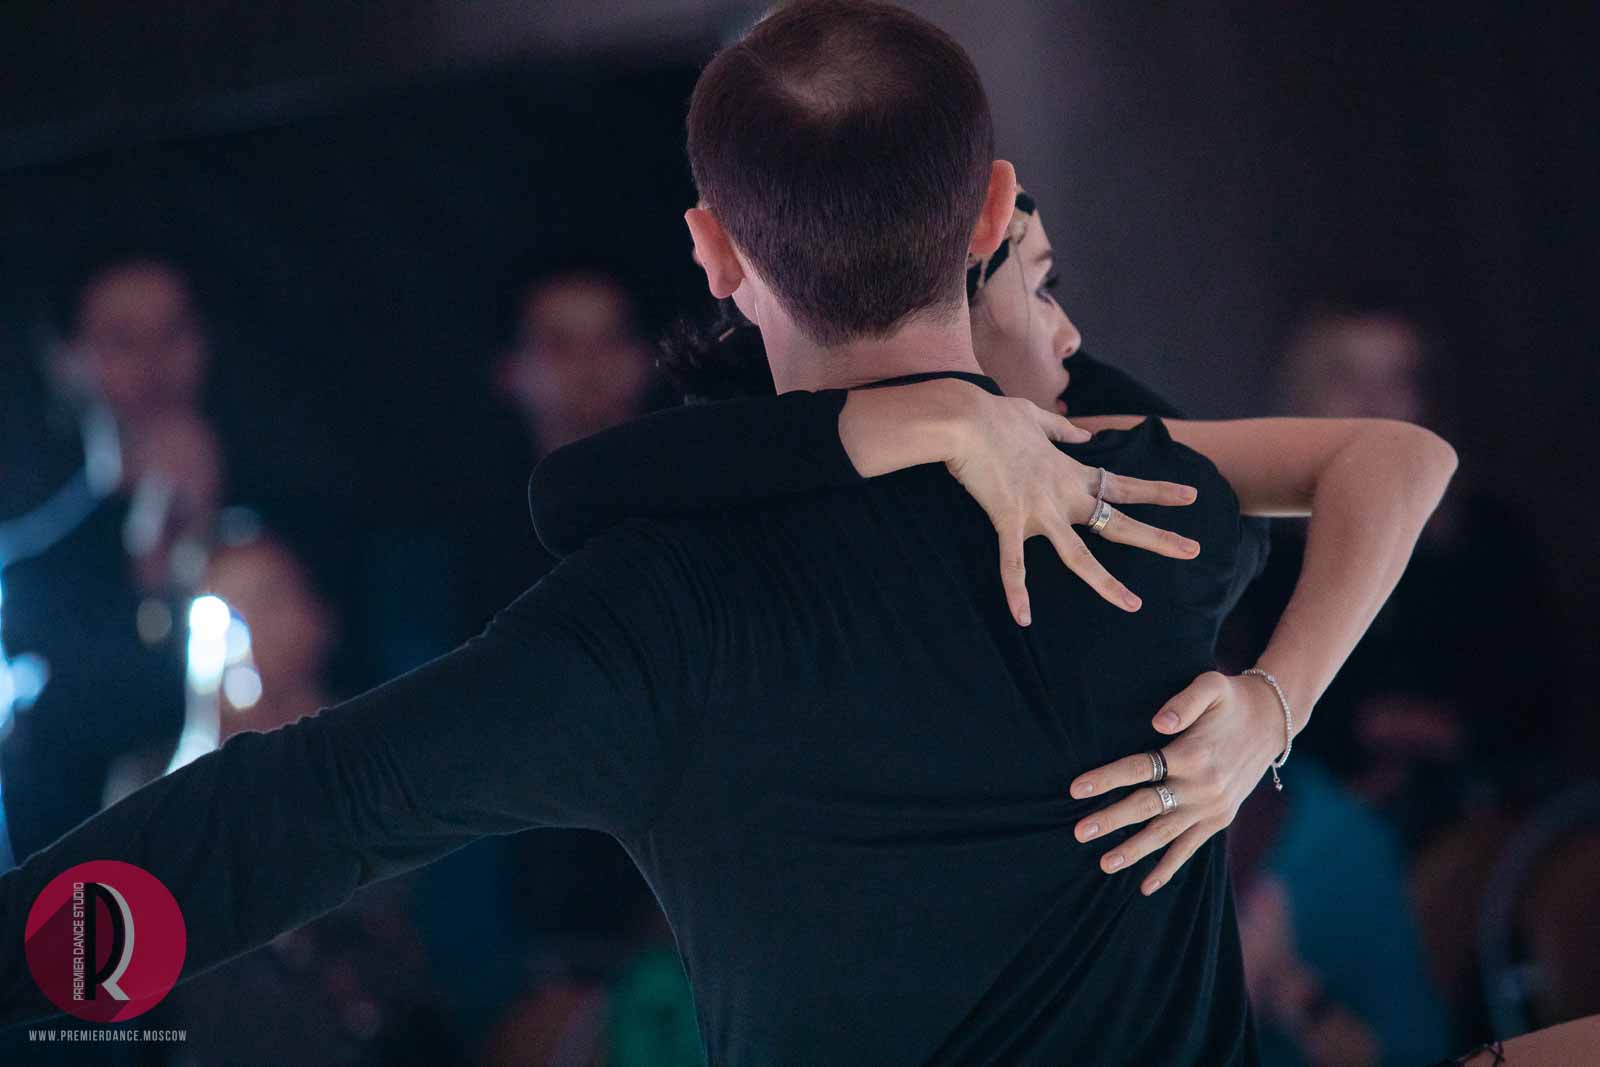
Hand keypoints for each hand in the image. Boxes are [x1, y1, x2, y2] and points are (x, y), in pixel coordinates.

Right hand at [944, 393, 1200, 624]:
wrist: (966, 420)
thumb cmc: (995, 416)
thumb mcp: (1036, 417)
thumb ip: (1063, 431)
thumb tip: (1084, 436)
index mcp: (1072, 473)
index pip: (1125, 485)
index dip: (1159, 492)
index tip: (1191, 496)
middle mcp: (1065, 496)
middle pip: (1120, 523)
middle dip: (1159, 538)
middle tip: (1194, 550)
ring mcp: (1040, 511)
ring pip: (1080, 556)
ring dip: (1107, 584)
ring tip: (1134, 605)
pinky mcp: (1009, 520)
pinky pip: (1013, 564)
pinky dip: (1016, 591)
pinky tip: (1022, 618)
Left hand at [1066, 671, 1285, 893]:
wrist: (1272, 722)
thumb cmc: (1231, 701)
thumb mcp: (1210, 687)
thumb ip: (1183, 702)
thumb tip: (1158, 723)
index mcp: (1192, 753)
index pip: (1139, 768)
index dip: (1106, 778)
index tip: (1075, 789)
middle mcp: (1202, 785)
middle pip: (1147, 806)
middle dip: (1111, 821)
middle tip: (1078, 832)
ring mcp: (1211, 807)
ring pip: (1165, 834)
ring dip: (1134, 851)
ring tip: (1104, 864)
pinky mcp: (1219, 819)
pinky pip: (1190, 847)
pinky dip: (1169, 867)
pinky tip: (1146, 885)